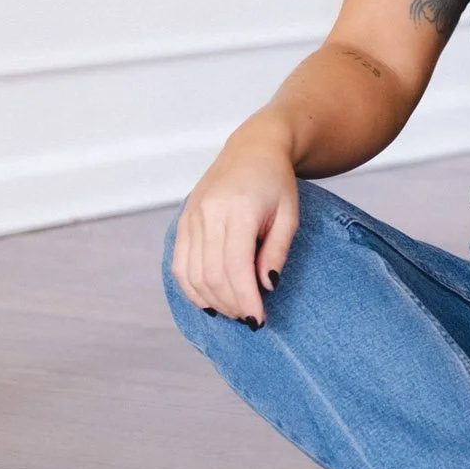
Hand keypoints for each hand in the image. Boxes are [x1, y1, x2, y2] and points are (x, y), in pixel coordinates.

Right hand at [171, 123, 299, 325]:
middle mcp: (208, 214)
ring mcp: (191, 217)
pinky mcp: (183, 221)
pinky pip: (180, 265)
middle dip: (231, 304)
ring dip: (212, 300)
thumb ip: (276, 251)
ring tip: (235, 311)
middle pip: (211, 275)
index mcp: (237, 210)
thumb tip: (265, 287)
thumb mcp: (289, 214)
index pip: (235, 267)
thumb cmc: (276, 181)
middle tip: (250, 318)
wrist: (254, 148)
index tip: (259, 320)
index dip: (245, 299)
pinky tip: (210, 301)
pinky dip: (192, 289)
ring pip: (192, 274)